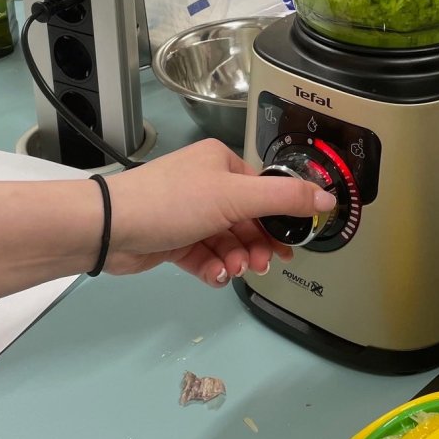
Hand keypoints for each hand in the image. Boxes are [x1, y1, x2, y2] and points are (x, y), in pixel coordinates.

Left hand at [102, 139, 336, 285]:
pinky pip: (205, 256)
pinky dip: (214, 267)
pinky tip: (216, 275)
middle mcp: (206, 185)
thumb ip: (284, 198)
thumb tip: (327, 199)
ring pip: (228, 241)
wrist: (111, 229)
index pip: (263, 190)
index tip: (292, 244)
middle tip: (264, 264)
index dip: (280, 219)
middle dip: (258, 245)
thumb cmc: (172, 202)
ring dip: (237, 258)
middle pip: (248, 220)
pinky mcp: (174, 241)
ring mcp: (189, 214)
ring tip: (236, 269)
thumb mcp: (236, 196)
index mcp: (221, 163)